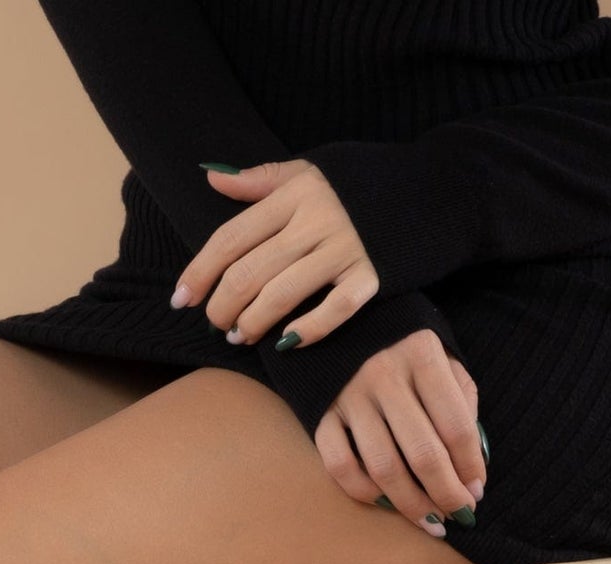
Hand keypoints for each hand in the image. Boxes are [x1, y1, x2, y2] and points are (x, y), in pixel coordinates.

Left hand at [171, 159, 377, 349]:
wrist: (429, 189)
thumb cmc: (356, 186)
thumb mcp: (308, 173)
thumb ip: (260, 180)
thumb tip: (212, 178)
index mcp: (295, 195)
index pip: (231, 238)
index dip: (199, 272)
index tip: (180, 299)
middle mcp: (317, 221)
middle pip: (249, 273)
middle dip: (221, 307)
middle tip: (216, 323)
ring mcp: (346, 250)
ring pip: (280, 297)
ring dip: (251, 324)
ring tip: (240, 335)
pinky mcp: (372, 277)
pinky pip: (334, 312)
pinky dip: (307, 332)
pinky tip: (285, 343)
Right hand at [313, 330, 486, 536]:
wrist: (339, 321)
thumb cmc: (403, 348)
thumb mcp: (442, 357)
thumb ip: (461, 400)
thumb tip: (472, 460)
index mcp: (422, 356)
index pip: (456, 425)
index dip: (470, 466)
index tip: (478, 492)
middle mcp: (385, 376)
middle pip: (422, 453)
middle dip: (445, 493)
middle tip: (459, 516)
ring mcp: (348, 397)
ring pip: (383, 467)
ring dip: (409, 503)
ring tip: (429, 521)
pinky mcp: (320, 414)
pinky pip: (339, 465)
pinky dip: (363, 492)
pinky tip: (383, 503)